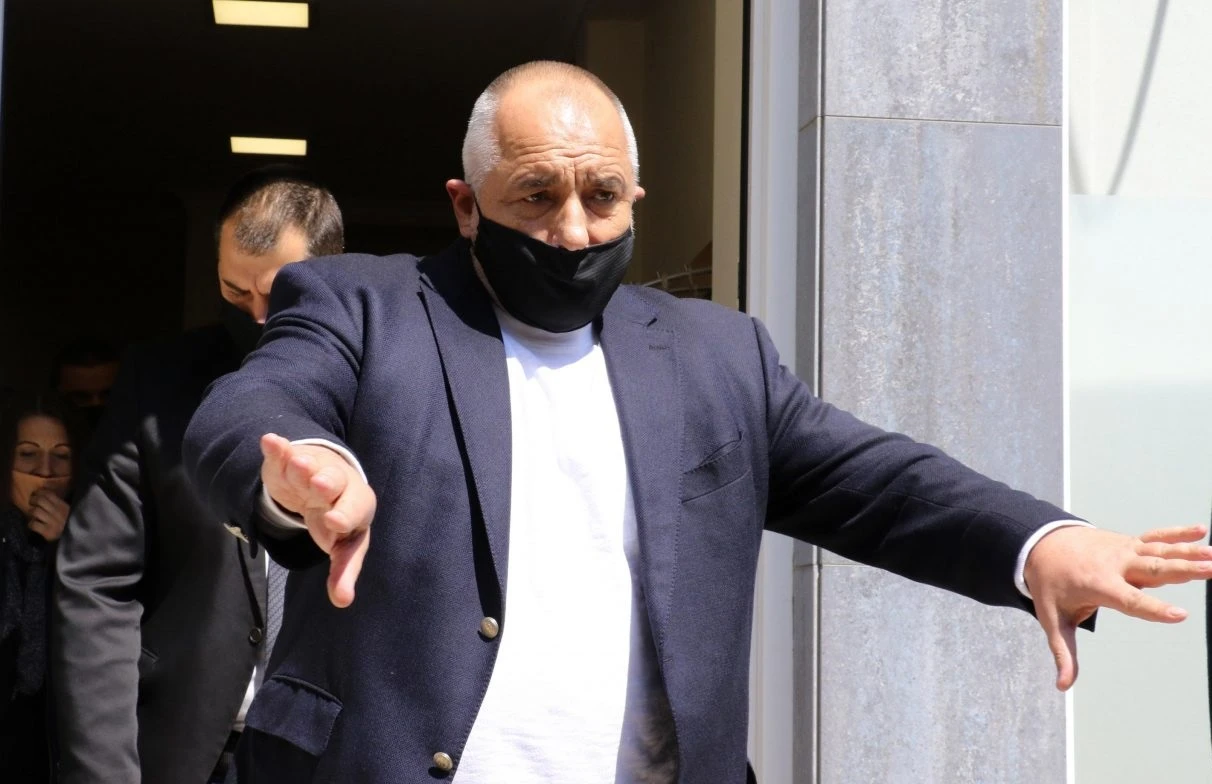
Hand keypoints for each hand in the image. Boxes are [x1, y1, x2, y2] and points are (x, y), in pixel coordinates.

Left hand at [27, 488, 69, 541]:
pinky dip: (31, 524)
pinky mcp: (47, 532)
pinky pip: (33, 524)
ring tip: (33, 515)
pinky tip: (34, 525)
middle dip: (33, 500)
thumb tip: (47, 493)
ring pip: (35, 511)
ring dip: (31, 512)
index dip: (39, 492)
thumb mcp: (68, 512)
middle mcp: (58, 512)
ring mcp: (52, 522)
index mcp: (64, 506)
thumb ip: (59, 504)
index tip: (36, 494)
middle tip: (32, 503)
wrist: (75, 540)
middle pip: (40, 500)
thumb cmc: (69, 525)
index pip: (49, 494)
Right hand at [260, 433, 376, 607]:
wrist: (325, 483)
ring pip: (310, 466)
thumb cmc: (337, 518)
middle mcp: (338, 484)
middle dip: (327, 484)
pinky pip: (285, 453)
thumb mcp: (343, 544)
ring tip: (298, 464)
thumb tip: (342, 601)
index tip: (335, 522)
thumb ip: (343, 570)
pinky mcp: (290, 460)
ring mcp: (314, 470)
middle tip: (321, 485)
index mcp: (356, 506)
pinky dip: (278, 448)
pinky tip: (270, 441)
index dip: (346, 515)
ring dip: (303, 466)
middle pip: (335, 482)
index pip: (355, 510)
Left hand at [1024, 524, 1211, 690]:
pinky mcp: (1129, 542)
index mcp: (1098, 585)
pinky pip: (1156, 537)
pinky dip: (1178, 533)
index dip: (1154, 608)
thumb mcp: (1053, 619)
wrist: (1040, 544)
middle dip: (1184, 571)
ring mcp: (1124, 551)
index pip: (1130, 600)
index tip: (1180, 615)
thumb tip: (1063, 686)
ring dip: (1190, 553)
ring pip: (1160, 552)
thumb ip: (1063, 652)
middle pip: (1153, 569)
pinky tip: (1202, 531)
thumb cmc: (1050, 584)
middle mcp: (1115, 565)